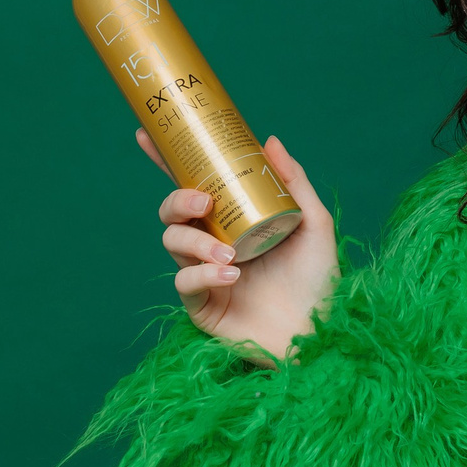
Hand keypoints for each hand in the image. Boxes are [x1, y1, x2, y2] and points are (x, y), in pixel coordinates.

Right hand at [138, 128, 338, 364]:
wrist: (321, 332)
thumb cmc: (319, 281)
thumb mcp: (313, 224)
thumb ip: (294, 183)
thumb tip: (270, 140)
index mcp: (234, 221)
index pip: (194, 185)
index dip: (167, 160)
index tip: (146, 134)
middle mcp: (214, 243)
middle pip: (172, 212)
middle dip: (178, 201)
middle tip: (204, 204)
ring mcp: (204, 274)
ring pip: (173, 243)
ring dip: (195, 243)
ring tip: (229, 254)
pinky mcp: (201, 306)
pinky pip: (184, 283)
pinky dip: (203, 275)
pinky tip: (230, 277)